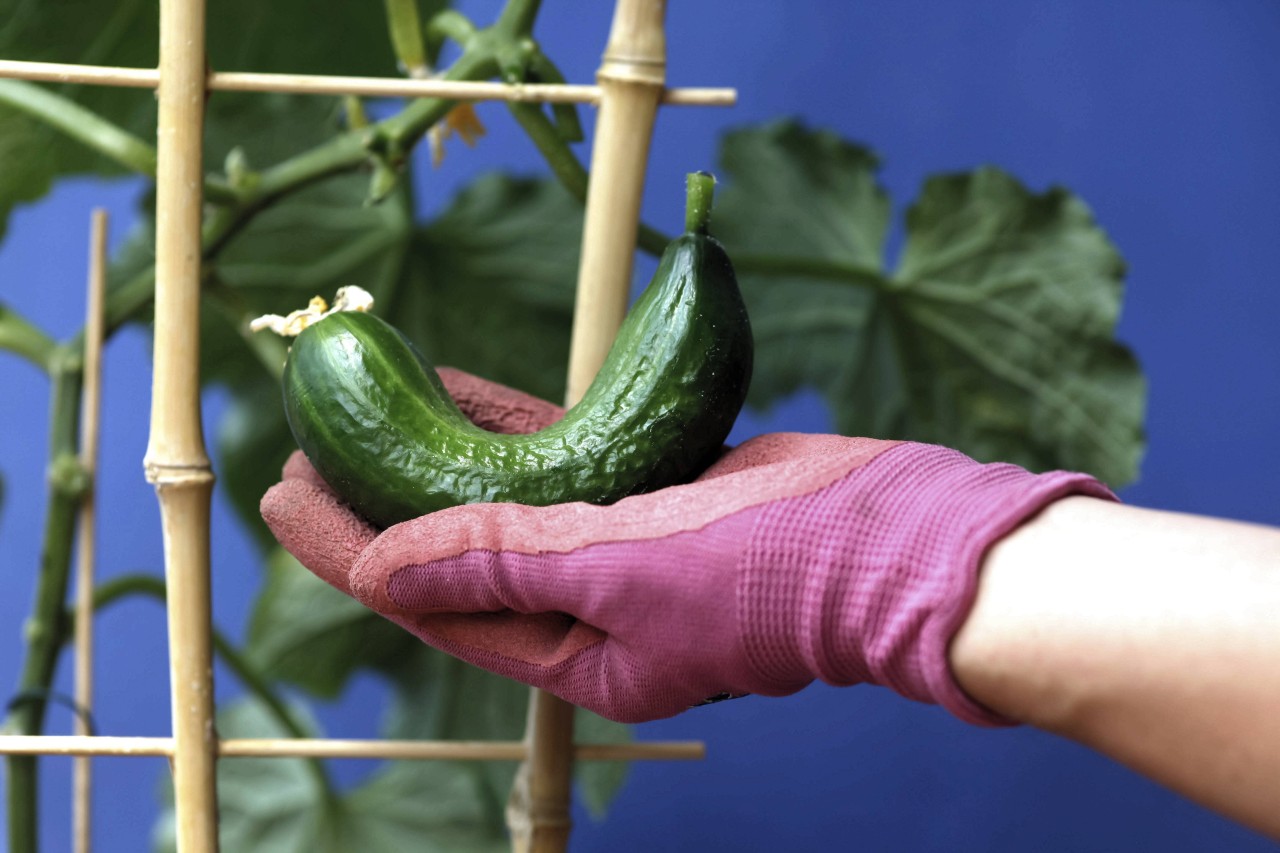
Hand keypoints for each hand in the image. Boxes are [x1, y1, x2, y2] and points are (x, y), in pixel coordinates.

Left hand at [262, 369, 1112, 723]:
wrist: (891, 534)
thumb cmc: (769, 574)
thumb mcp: (622, 575)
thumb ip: (501, 566)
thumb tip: (384, 565)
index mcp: (579, 655)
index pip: (437, 603)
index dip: (355, 551)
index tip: (288, 497)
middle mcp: (592, 610)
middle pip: (460, 553)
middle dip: (383, 504)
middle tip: (304, 453)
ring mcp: (623, 548)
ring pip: (507, 500)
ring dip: (440, 456)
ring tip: (367, 410)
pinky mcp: (654, 492)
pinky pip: (562, 459)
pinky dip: (513, 429)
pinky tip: (463, 390)